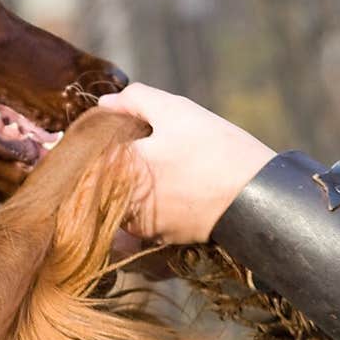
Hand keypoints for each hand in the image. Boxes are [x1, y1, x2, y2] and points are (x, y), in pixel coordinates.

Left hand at [98, 84, 275, 243]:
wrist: (256, 200)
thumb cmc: (215, 150)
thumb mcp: (177, 111)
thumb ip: (135, 100)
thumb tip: (104, 102)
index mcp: (119, 168)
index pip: (83, 153)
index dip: (85, 139)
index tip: (93, 132)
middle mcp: (122, 202)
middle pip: (98, 177)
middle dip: (111, 160)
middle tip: (139, 144)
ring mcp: (140, 225)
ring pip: (118, 198)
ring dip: (126, 182)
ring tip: (161, 163)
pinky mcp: (160, 238)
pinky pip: (139, 217)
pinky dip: (145, 201)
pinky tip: (171, 185)